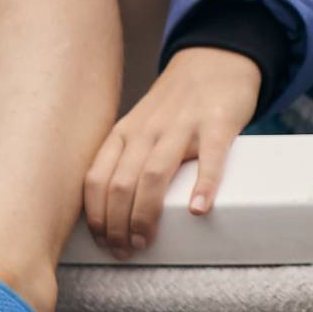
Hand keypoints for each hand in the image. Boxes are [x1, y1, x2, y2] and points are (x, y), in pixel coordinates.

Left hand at [82, 46, 263, 253]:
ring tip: (146, 241)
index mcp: (124, 134)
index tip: (103, 242)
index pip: (96, 180)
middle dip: (116, 225)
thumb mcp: (140, 125)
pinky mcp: (217, 124)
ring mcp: (182, 127)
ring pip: (153, 175)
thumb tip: (111, 212)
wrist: (215, 61)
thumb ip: (125, 158)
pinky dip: (204, 186)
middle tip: (125, 250)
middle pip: (120, 184)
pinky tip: (199, 210)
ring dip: (145, 215)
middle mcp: (146, 130)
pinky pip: (210, 158)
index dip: (95, 218)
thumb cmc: (176, 104)